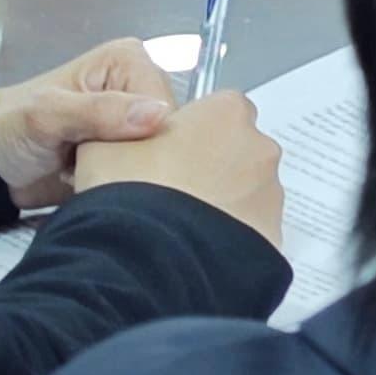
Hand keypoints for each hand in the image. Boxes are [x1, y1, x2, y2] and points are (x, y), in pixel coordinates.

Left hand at [0, 39, 179, 207]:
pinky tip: (96, 184)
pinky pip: (142, 171)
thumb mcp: (48, 116)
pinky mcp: (125, 150)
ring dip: (126, 173)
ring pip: (156, 156)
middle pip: (164, 133)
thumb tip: (159, 116)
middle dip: (132, 158)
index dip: (141, 138)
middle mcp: (139, 87)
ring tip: (91, 176)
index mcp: (130, 61)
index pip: (165, 106)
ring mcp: (134, 121)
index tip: (102, 153)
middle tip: (92, 166)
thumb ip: (98, 112)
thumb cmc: (11, 128)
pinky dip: (122, 183)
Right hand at [70, 88, 285, 247]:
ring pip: (245, 194)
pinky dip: (229, 240)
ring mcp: (271, 195)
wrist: (148, 264)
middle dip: (208, 170)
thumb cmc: (130, 197)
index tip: (162, 157)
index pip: (214, 110)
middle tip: (167, 197)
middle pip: (235, 152)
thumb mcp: (102, 146)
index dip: (185, 134)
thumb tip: (126, 124)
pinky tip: (194, 253)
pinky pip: (251, 233)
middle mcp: (260, 147)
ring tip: (177, 231)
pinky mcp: (273, 238)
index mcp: (226, 112)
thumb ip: (123, 123)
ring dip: (220, 206)